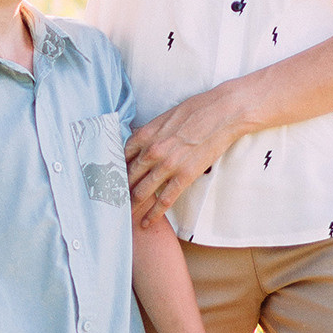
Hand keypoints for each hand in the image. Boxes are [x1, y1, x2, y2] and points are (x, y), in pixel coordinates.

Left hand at [125, 86, 245, 230]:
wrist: (223, 113)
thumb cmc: (197, 110)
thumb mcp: (165, 117)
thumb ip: (150, 132)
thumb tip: (139, 141)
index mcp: (145, 134)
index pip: (120, 157)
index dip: (114, 171)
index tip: (109, 181)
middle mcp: (152, 151)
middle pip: (127, 177)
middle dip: (118, 192)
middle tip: (111, 203)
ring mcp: (168, 165)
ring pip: (141, 192)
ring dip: (131, 206)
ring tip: (124, 216)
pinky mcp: (185, 176)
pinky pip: (164, 201)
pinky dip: (153, 214)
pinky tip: (146, 222)